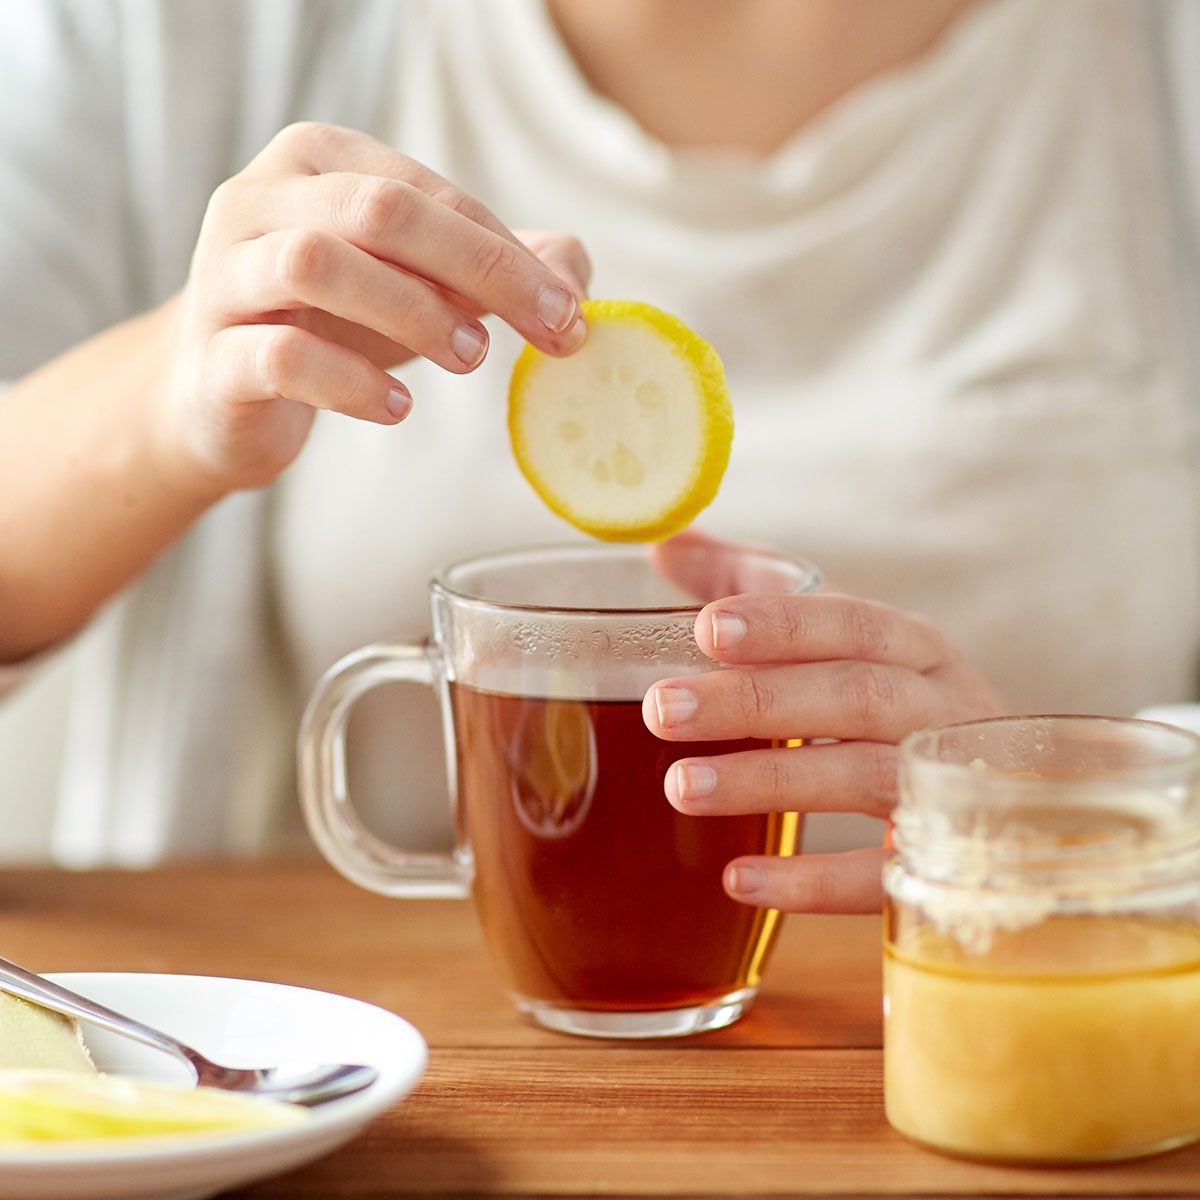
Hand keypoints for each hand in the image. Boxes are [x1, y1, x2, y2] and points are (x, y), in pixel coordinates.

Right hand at [161, 121, 590, 491]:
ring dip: (412, 313)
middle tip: (543, 330)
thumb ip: (492, 272)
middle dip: (478, 269)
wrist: (220, 396)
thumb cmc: (330, 328)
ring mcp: (223, 276)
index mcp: (317, 163)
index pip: (426, 192)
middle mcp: (258, 200)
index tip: (567, 312)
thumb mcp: (416, 289)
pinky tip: (397, 409)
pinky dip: (350, 381)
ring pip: (314, 262)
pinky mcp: (211, 356)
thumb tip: (575, 274)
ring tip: (471, 360)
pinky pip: (279, 353)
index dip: (506, 251)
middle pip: (378, 211)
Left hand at [642, 536, 1000, 913]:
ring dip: (771, 782)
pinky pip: (882, 877)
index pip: (853, 623)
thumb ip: (748, 585)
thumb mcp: (835, 635)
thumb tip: (662, 542)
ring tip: (681, 787)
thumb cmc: (890, 697)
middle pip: (856, 696)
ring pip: (867, 777)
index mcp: (914, 647)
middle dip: (756, 701)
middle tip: (661, 709)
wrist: (1012, 797)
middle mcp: (940, 709)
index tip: (706, 627)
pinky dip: (813, 882)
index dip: (783, 625)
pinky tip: (737, 879)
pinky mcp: (940, 864)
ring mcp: (949, 788)